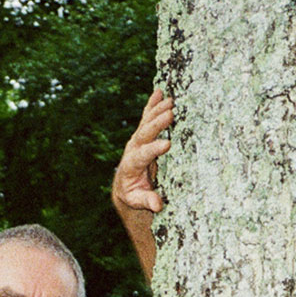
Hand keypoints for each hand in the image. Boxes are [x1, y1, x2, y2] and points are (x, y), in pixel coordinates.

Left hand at [112, 88, 173, 217]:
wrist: (125, 184)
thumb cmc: (133, 194)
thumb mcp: (136, 200)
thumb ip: (145, 200)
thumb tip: (157, 204)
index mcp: (131, 165)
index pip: (142, 155)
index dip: (153, 150)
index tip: (167, 144)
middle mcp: (133, 149)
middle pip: (144, 134)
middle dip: (157, 124)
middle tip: (170, 113)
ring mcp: (137, 139)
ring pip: (146, 122)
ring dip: (157, 110)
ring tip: (170, 100)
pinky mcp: (142, 134)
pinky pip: (147, 117)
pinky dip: (152, 104)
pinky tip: (159, 91)